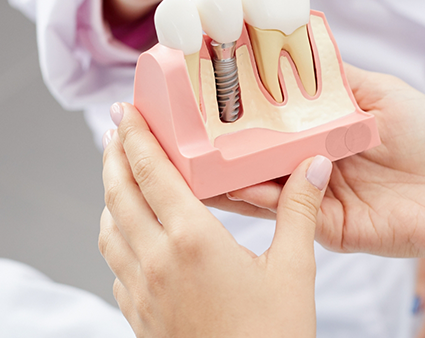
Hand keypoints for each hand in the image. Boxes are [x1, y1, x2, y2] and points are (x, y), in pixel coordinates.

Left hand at [99, 103, 332, 337]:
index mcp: (191, 240)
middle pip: (119, 193)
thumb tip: (315, 166)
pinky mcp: (137, 314)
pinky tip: (132, 229)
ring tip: (122, 172)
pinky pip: (114, 260)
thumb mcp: (293, 270)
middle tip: (117, 128)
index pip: (152, 173)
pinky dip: (116, 232)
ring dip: (112, 193)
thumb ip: (300, 211)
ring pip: (109, 226)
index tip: (125, 111)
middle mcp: (156, 260)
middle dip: (115, 155)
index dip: (136, 137)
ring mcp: (140, 290)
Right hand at [207, 64, 424, 264]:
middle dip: (224, 144)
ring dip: (227, 173)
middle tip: (186, 131)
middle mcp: (312, 160)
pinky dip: (255, 197)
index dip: (244, 108)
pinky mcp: (321, 223)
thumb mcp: (381, 92)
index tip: (212, 93)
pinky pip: (283, 209)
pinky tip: (229, 184)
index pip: (274, 120)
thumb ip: (338, 76)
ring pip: (261, 182)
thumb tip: (300, 47)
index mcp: (324, 130)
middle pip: (259, 152)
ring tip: (190, 159)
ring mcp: (314, 192)